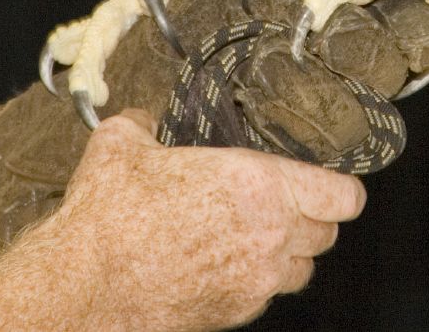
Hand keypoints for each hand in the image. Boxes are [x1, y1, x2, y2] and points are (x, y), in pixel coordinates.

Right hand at [0, 108, 364, 331]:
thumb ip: (149, 121)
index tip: (330, 181)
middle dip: (311, 216)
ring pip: (302, 268)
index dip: (340, 187)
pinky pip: (267, 294)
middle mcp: (269, 237)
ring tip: (255, 232)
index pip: (342, 196)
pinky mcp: (236, 312)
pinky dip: (257, 277)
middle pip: (327, 233)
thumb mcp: (126, 142)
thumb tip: (149, 116)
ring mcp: (255, 282)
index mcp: (259, 186)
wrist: (87, 284)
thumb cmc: (111, 215)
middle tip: (283, 200)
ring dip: (289, 251)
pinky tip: (223, 259)